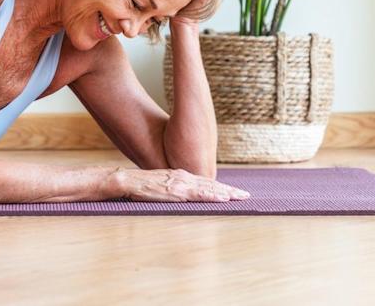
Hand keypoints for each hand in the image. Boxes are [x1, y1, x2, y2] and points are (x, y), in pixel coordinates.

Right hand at [117, 167, 249, 202]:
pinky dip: (213, 195)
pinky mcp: (177, 191)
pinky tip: (223, 198)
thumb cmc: (141, 185)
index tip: (234, 192)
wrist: (128, 181)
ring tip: (240, 197)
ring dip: (226, 192)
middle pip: (212, 184)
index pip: (206, 182)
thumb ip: (173, 188)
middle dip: (230, 190)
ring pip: (209, 188)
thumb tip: (182, 195)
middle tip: (246, 195)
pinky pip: (199, 194)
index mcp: (181, 176)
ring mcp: (182, 183)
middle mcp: (185, 177)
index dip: (221, 187)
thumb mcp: (161, 184)